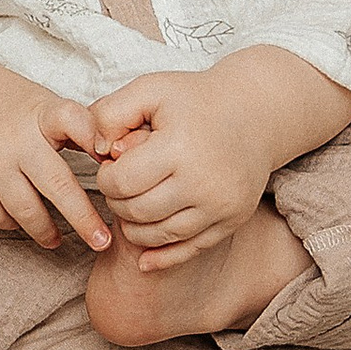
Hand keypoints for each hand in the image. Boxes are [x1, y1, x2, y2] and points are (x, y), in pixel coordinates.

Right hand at [0, 56, 112, 254]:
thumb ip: (77, 129)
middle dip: (83, 219)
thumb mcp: (45, 104)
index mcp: (41, 113)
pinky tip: (24, 224)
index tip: (109, 161)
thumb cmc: (12, 106)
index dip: (92, 137)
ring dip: (46, 231)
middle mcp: (15, 138)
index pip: (72, 121)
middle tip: (102, 242)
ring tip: (58, 241)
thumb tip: (116, 162)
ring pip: (26, 210)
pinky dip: (14, 224)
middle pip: (57, 185)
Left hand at [88, 48, 350, 267]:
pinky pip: (190, 251)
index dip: (106, 177)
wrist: (255, 114)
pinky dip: (164, 257)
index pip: (122, 182)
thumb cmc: (194, 100)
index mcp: (180, 148)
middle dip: (118, 202)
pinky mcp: (233, 221)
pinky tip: (145, 259)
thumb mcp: (150, 90)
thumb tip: (95, 150)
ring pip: (160, 236)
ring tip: (132, 206)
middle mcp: (204, 182)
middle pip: (138, 211)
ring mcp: (222, 206)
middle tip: (119, 186)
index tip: (111, 165)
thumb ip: (110, 114)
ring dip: (135, 228)